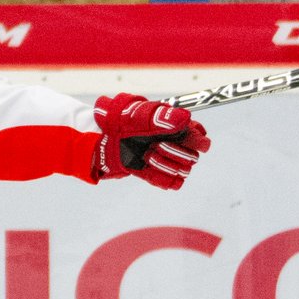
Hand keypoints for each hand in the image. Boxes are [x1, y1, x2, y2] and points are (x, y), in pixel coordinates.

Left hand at [92, 93, 210, 189]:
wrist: (100, 139)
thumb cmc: (119, 122)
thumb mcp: (138, 115)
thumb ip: (161, 117)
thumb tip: (185, 119)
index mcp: (174, 126)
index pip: (198, 135)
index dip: (197, 140)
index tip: (190, 140)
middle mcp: (173, 143)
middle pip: (193, 156)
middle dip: (174, 152)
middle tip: (154, 146)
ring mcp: (165, 160)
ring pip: (183, 171)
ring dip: (164, 164)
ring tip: (146, 155)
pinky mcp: (156, 174)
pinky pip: (171, 183)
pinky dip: (160, 177)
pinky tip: (146, 167)